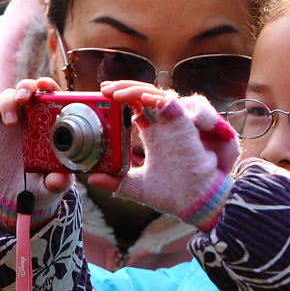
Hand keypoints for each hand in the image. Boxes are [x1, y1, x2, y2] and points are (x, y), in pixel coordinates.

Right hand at [0, 77, 73, 226]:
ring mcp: (9, 117)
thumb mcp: (52, 183)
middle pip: (28, 88)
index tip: (46, 88)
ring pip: (8, 95)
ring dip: (8, 102)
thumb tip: (57, 180)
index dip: (49, 86)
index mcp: (49, 121)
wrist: (14, 191)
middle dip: (26, 87)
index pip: (51, 95)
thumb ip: (58, 181)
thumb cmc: (40, 181)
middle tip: (25, 99)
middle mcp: (29, 114)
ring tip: (10, 122)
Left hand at [90, 81, 239, 229]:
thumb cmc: (174, 194)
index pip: (138, 106)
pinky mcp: (184, 123)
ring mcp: (174, 122)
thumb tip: (93, 179)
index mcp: (155, 134)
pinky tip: (137, 98)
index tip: (103, 95)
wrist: (197, 203)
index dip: (122, 98)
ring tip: (113, 92)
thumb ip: (117, 181)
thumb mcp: (137, 186)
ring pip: (154, 94)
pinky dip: (152, 97)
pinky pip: (169, 103)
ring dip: (133, 89)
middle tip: (103, 88)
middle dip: (123, 87)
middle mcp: (164, 125)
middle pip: (143, 95)